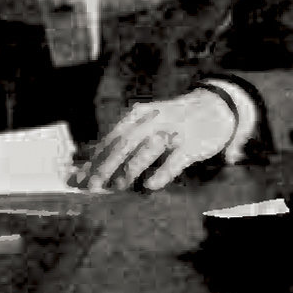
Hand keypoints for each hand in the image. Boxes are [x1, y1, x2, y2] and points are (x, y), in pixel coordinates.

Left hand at [77, 89, 236, 190]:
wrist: (215, 106)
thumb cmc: (174, 120)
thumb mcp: (147, 122)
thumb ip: (122, 138)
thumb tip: (87, 156)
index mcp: (138, 114)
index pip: (111, 137)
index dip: (93, 158)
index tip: (78, 177)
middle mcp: (153, 119)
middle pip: (124, 143)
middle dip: (105, 165)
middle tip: (91, 186)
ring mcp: (173, 130)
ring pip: (146, 149)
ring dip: (129, 169)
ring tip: (116, 186)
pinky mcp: (192, 143)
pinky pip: (175, 159)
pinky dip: (162, 172)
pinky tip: (150, 185)